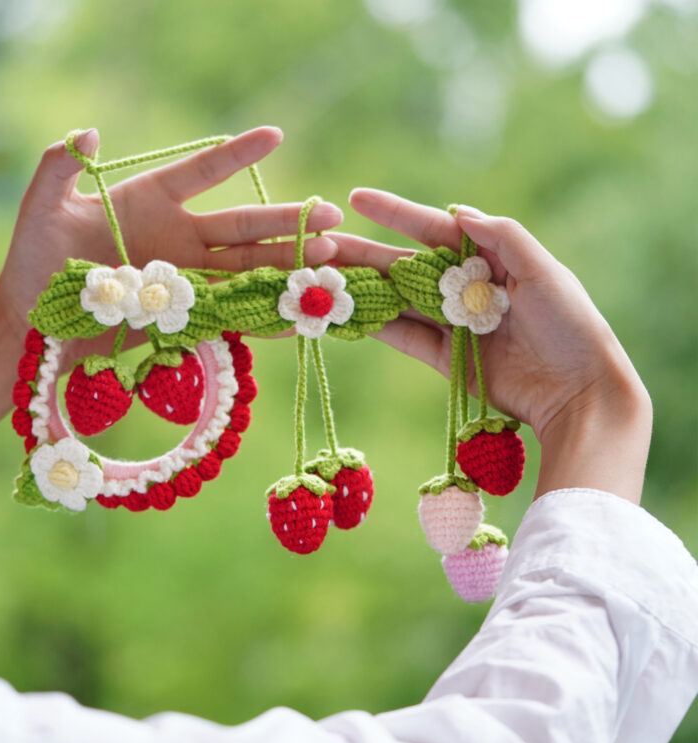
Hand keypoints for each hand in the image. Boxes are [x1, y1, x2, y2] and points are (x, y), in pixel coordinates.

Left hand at [0, 128, 342, 502]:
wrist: (32, 324)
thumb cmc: (32, 262)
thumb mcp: (41, 209)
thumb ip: (59, 168)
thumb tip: (88, 133)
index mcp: (151, 202)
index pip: (203, 173)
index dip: (238, 156)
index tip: (275, 135)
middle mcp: (178, 239)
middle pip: (242, 226)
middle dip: (288, 221)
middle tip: (331, 215)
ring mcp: (186, 280)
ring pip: (248, 268)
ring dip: (288, 264)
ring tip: (329, 257)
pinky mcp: (184, 317)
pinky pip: (231, 312)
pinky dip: (264, 314)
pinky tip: (297, 312)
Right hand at [329, 189, 651, 501]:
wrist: (577, 391)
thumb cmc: (569, 325)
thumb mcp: (544, 271)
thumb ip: (502, 237)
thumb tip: (458, 211)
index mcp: (490, 258)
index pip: (434, 229)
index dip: (394, 213)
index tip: (356, 197)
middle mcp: (467, 288)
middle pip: (405, 266)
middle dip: (363, 254)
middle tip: (318, 245)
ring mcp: (453, 324)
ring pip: (398, 301)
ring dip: (360, 289)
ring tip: (319, 277)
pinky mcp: (446, 359)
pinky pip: (405, 337)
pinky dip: (375, 326)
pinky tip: (344, 315)